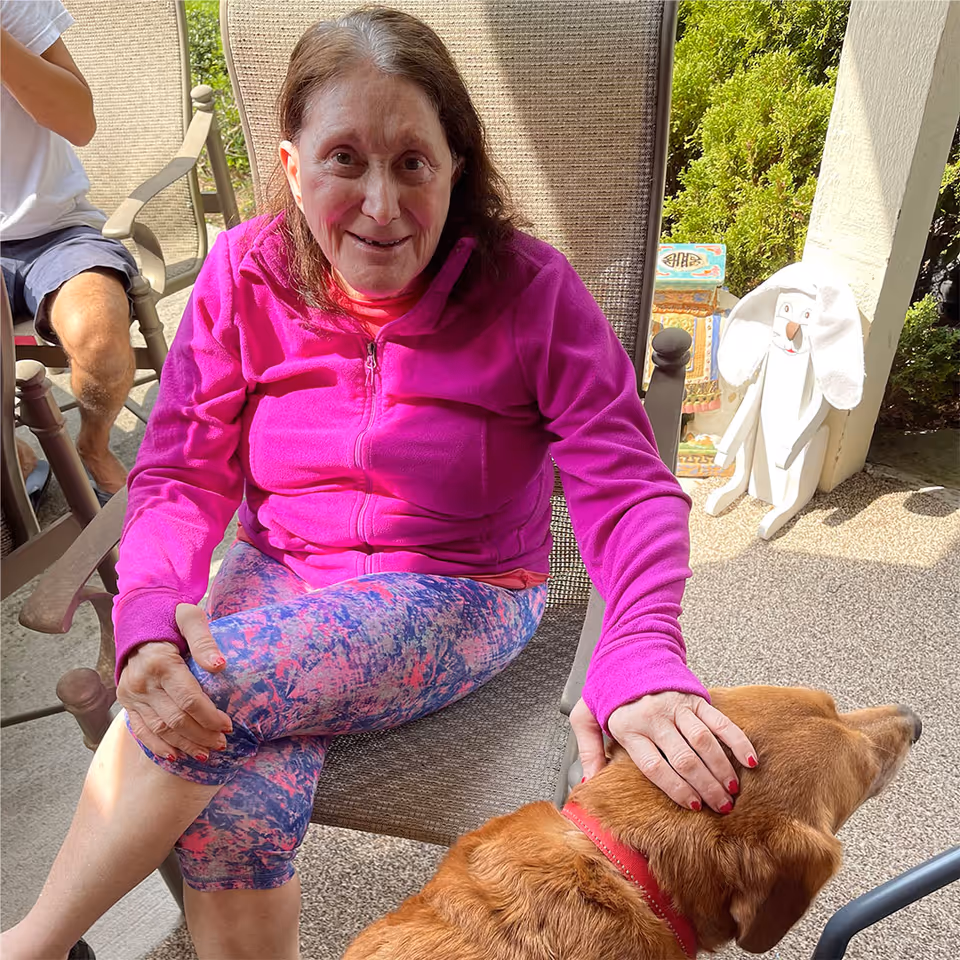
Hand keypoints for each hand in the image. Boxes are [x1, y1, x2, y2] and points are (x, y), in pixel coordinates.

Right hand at [117, 604, 232, 761]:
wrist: (137, 617)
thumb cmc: (170, 617)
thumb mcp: (190, 618)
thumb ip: (204, 641)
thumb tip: (220, 666)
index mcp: (161, 662)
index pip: (189, 699)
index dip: (210, 716)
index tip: (228, 725)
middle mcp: (143, 681)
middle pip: (175, 719)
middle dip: (201, 735)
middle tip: (222, 743)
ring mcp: (132, 694)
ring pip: (159, 729)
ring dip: (183, 744)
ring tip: (205, 752)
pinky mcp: (126, 700)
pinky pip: (140, 729)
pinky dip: (156, 746)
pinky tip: (174, 755)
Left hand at [570, 692, 756, 812]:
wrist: (628, 648)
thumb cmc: (608, 687)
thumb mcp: (585, 714)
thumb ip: (588, 749)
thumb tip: (590, 782)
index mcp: (628, 727)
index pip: (654, 766)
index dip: (675, 788)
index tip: (692, 806)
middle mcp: (654, 718)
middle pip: (684, 758)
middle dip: (705, 786)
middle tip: (721, 807)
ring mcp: (677, 707)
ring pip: (704, 742)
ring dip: (722, 770)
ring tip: (732, 792)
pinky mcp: (694, 697)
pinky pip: (719, 721)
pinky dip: (737, 740)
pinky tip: (749, 760)